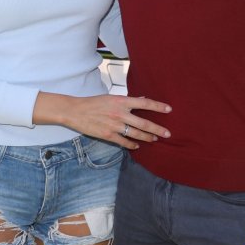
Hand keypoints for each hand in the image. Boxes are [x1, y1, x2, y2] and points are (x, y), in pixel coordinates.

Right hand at [37, 92, 171, 148]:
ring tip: (155, 139)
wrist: (75, 111)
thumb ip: (126, 101)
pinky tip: (137, 146)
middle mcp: (120, 113)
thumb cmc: (93, 103)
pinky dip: (132, 145)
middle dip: (158, 129)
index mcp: (121, 101)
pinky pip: (124, 142)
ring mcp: (115, 125)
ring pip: (136, 134)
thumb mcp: (111, 98)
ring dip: (147, 138)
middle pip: (144, 123)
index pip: (144, 103)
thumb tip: (141, 99)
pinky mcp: (108, 135)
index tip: (169, 109)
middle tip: (168, 134)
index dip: (158, 107)